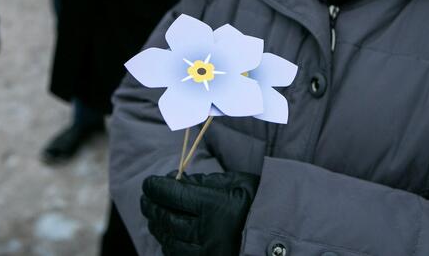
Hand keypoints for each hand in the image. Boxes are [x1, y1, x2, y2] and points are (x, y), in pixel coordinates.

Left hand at [141, 171, 259, 255]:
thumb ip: (207, 181)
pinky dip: (169, 244)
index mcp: (215, 207)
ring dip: (157, 225)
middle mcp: (207, 233)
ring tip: (154, 215)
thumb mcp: (237, 183)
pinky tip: (169, 235)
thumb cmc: (261, 203)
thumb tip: (179, 180)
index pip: (173, 195)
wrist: (282, 237)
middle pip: (166, 218)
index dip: (156, 187)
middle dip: (152, 206)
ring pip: (169, 240)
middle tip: (146, 198)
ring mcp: (206, 254)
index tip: (149, 183)